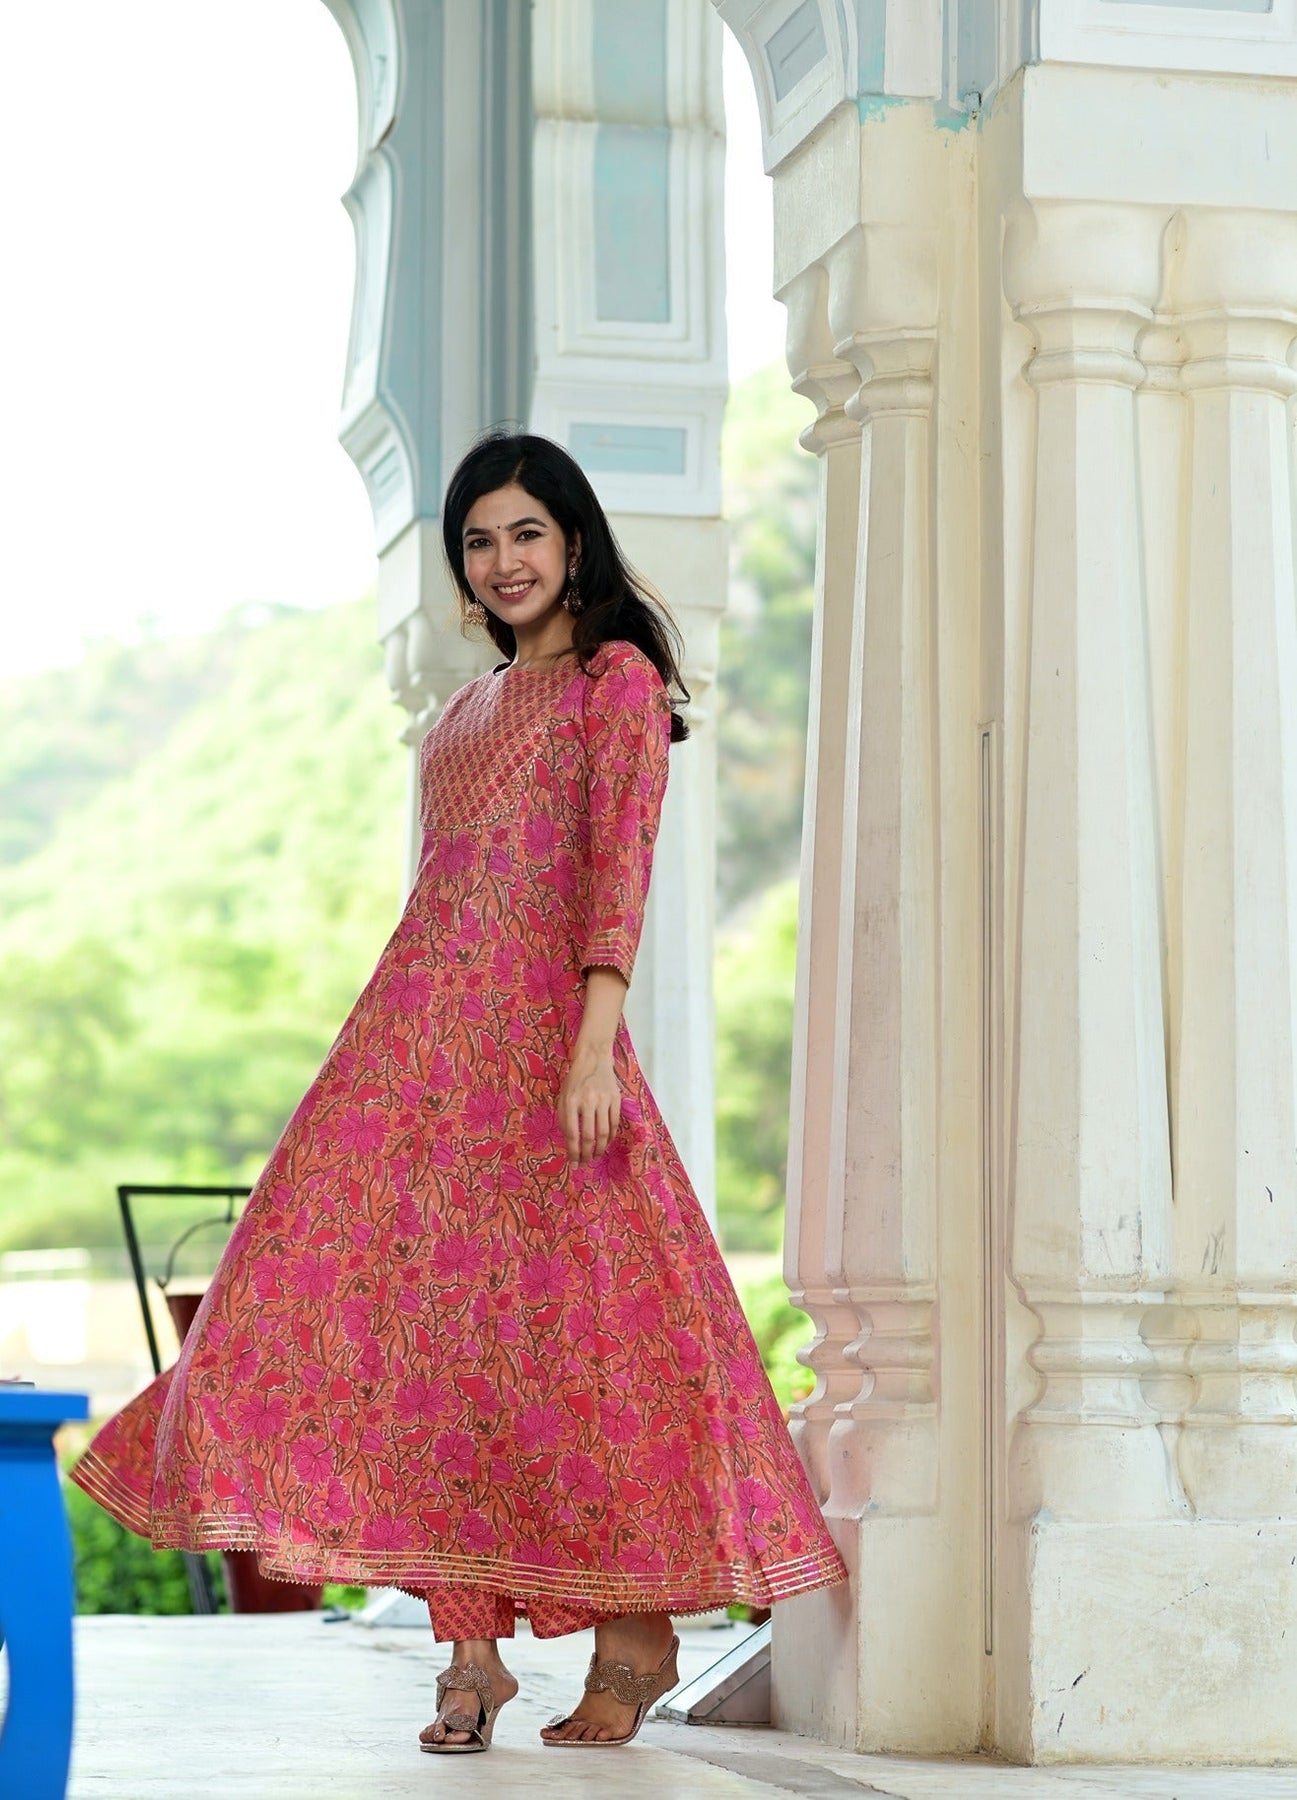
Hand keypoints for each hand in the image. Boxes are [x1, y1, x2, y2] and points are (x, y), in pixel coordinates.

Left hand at [557, 1040, 621, 1164]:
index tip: (574, 1164)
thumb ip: (565, 1119)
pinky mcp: (615, 1098)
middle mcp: (587, 1100)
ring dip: (600, 1149)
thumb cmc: (575, 1081)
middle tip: (585, 1163)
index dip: (573, 1152)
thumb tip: (570, 1144)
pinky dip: (611, 1137)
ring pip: (603, 1132)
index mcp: (570, 1101)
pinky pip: (614, 1123)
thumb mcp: (563, 1097)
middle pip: (588, 1136)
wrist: (593, 1059)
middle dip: (586, 1154)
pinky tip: (606, 1143)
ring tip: (596, 1156)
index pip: (572, 1133)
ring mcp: (603, 1099)